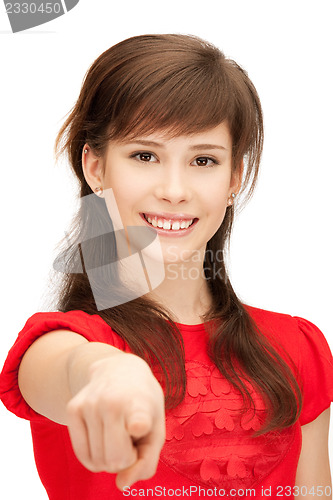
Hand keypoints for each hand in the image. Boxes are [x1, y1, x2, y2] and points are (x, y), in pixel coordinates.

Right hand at [66, 352, 164, 489]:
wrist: (121, 371)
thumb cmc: (143, 406)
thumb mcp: (156, 431)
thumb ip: (146, 463)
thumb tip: (121, 484)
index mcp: (140, 405)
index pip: (138, 420)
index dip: (138, 425)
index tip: (138, 425)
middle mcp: (113, 402)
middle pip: (115, 460)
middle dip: (125, 460)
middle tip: (131, 439)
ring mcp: (90, 404)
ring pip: (97, 462)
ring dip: (109, 458)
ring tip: (117, 433)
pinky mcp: (72, 408)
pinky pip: (82, 456)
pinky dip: (95, 457)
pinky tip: (103, 438)